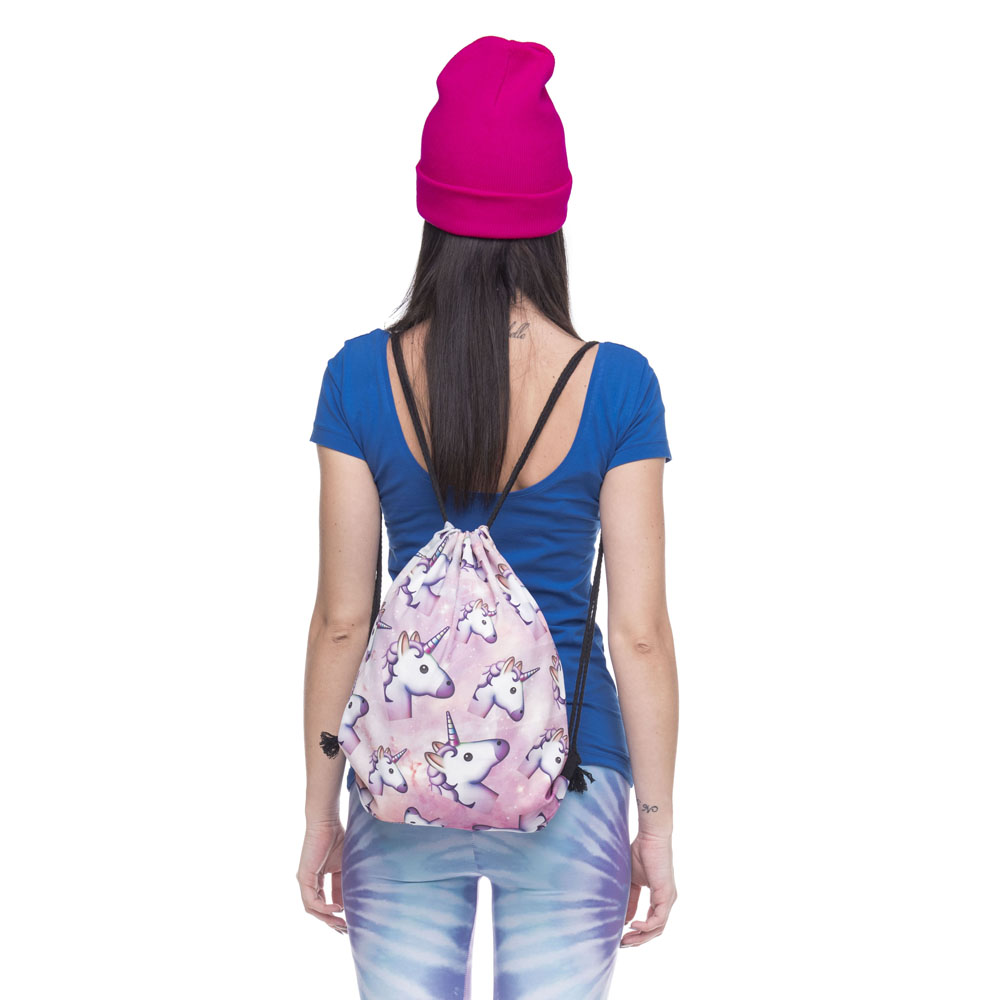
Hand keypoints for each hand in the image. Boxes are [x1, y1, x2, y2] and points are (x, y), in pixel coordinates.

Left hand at [297, 820, 347, 934]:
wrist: (326, 822)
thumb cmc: (337, 837)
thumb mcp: (344, 865)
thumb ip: (344, 882)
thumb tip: (352, 900)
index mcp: (317, 879)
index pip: (325, 902)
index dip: (337, 914)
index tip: (349, 924)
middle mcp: (308, 882)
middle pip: (318, 910)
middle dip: (332, 922)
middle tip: (346, 930)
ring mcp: (305, 881)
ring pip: (313, 909)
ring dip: (327, 919)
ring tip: (342, 924)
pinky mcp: (304, 878)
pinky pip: (312, 901)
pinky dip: (324, 907)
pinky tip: (338, 909)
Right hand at [621, 830, 676, 946]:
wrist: (651, 837)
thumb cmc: (641, 852)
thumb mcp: (631, 881)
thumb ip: (630, 899)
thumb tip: (625, 919)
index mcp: (660, 898)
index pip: (651, 923)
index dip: (637, 933)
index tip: (621, 937)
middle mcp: (666, 901)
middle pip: (656, 930)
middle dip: (639, 940)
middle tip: (622, 944)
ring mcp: (668, 899)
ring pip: (658, 928)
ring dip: (641, 937)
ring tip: (625, 939)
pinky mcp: (666, 895)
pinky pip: (658, 919)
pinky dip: (646, 926)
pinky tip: (632, 925)